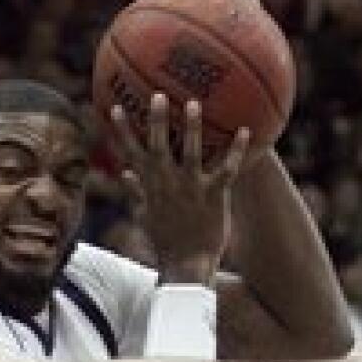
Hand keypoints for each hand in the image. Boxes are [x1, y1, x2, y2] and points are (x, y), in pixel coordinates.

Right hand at [112, 93, 248, 284]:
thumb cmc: (166, 241)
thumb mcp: (145, 216)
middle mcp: (167, 183)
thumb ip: (136, 192)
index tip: (115, 106)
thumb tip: (124, 174)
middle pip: (158, 146)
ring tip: (194, 103)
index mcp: (150, 186)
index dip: (123, 130)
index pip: (131, 153)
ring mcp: (190, 189)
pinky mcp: (214, 195)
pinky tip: (246, 130)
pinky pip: (227, 169)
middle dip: (156, 120)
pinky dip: (237, 150)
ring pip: (189, 153)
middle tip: (157, 94)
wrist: (186, 266)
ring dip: (191, 128)